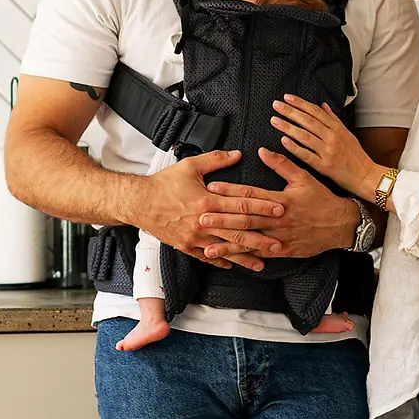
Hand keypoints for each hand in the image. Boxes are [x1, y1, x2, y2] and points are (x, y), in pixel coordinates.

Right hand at [141, 150, 282, 271]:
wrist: (138, 202)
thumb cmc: (164, 183)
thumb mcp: (190, 166)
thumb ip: (216, 159)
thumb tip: (238, 153)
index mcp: (207, 200)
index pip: (241, 203)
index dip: (262, 206)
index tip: (279, 208)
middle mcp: (203, 221)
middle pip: (238, 229)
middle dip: (261, 235)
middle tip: (280, 239)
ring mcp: (194, 237)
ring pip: (225, 247)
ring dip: (245, 255)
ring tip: (263, 262)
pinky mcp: (185, 246)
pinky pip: (207, 257)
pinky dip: (221, 261)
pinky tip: (234, 265)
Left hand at [201, 148, 358, 260]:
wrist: (340, 225)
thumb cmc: (321, 200)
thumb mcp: (304, 177)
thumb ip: (282, 164)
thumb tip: (263, 151)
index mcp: (281, 200)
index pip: (250, 194)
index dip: (230, 190)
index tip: (211, 188)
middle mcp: (278, 220)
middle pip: (245, 220)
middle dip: (222, 220)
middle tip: (200, 219)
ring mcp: (280, 238)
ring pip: (250, 242)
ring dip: (228, 246)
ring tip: (208, 248)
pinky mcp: (283, 251)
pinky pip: (261, 255)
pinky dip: (245, 258)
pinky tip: (231, 262)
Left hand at [269, 95, 384, 199]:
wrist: (366, 176)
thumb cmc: (356, 156)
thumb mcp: (347, 133)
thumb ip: (333, 119)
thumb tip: (323, 105)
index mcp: (337, 129)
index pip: (315, 112)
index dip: (300, 104)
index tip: (287, 98)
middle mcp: (332, 138)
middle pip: (308, 121)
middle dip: (290, 112)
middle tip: (276, 105)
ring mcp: (328, 152)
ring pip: (305, 136)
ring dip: (288, 127)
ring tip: (275, 120)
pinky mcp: (324, 166)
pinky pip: (307, 155)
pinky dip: (295, 147)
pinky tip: (284, 141)